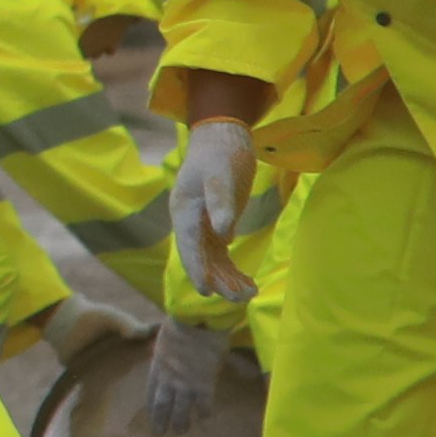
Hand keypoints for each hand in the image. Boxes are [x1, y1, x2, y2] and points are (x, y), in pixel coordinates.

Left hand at [142, 316, 235, 436]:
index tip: (151, 417)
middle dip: (160, 421)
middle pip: (162, 405)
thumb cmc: (181, 325)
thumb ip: (166, 355)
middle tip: (160, 434)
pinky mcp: (204, 382)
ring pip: (180, 409)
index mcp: (157, 367)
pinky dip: (204, 411)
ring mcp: (185, 382)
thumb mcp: (165, 341)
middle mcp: (168, 379)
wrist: (197, 319)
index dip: (151, 407)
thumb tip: (168, 359)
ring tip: (181, 432)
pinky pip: (204, 403)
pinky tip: (205, 418)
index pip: (151, 392)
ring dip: (180, 423)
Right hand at [170, 112, 257, 301]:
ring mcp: (203, 226)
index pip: (190, 245)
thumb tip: (225, 235)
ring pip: (212, 260)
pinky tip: (247, 283)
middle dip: (218, 279)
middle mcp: (191, 223)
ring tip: (250, 294)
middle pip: (201, 258)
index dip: (197, 268)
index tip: (206, 290)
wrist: (221, 139)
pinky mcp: (216, 226)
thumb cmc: (220, 155)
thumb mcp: (222, 175)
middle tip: (240, 297)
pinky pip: (221, 254)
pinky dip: (232, 269)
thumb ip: (221, 203)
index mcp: (185, 211)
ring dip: (228, 278)